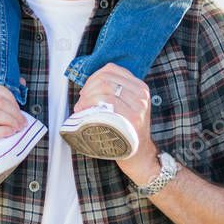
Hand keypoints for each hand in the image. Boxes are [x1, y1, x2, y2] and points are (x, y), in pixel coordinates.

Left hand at [73, 64, 159, 182]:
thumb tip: (88, 85)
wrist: (139, 153)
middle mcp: (141, 94)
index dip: (93, 77)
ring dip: (87, 96)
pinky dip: (91, 104)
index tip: (86, 91)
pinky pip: (107, 102)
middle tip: (82, 101)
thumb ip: (114, 91)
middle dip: (88, 88)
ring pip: (105, 87)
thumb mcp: (127, 105)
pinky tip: (85, 112)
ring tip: (82, 108)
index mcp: (139, 87)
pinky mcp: (132, 118)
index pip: (111, 69)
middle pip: (106, 78)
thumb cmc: (126, 129)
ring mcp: (138, 106)